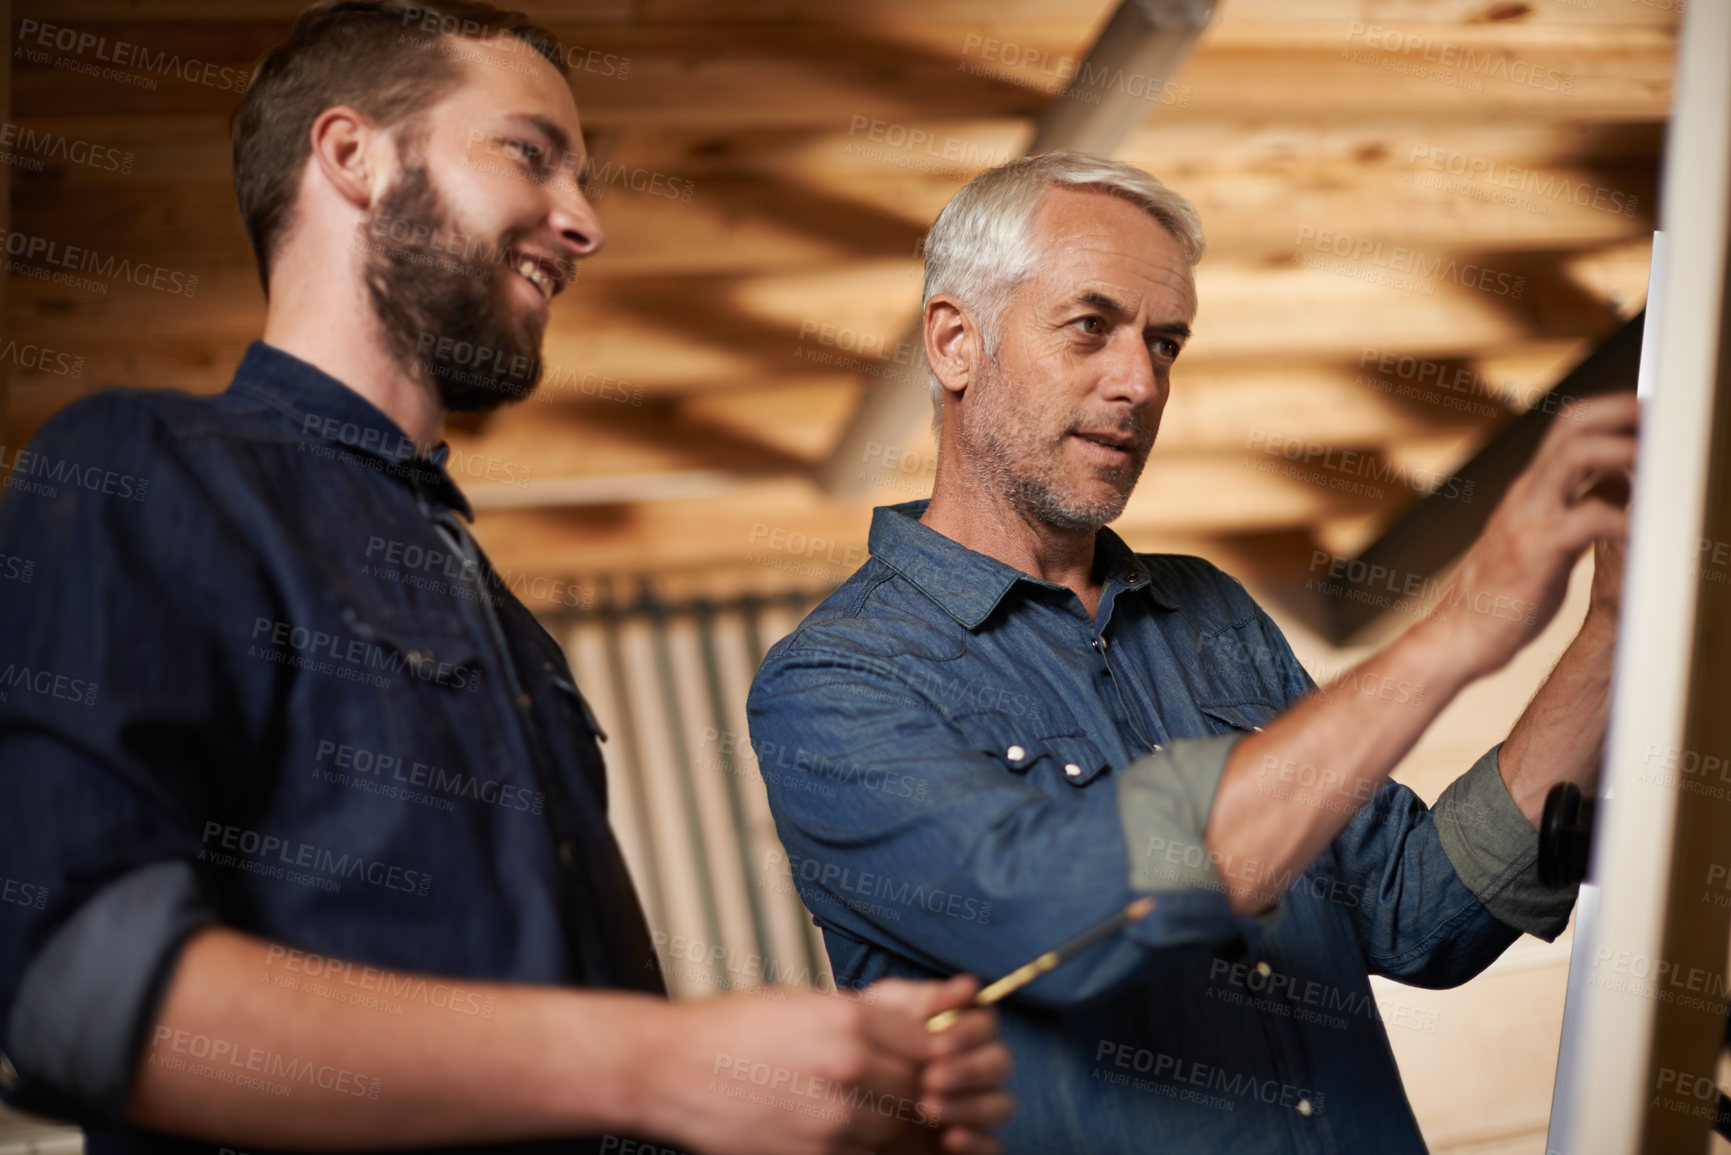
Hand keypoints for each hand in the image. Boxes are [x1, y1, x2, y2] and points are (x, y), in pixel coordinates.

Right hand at [647, 986, 930, 1154]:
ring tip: (857, 1106)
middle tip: (893, 1085)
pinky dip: (860, 1145)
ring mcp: (834, 1117)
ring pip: (895, 1127)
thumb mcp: (801, 1003)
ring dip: (888, 1120)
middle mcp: (850, 1066)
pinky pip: (863, 1154)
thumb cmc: (731, 1029)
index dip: (925, 1052)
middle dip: (912, 1087)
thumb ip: (859, 1018)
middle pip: (919, 1087)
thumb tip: (907, 1029)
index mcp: (849, 1019)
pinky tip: (836, 1128)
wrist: (670, 1070)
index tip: (915, 1056)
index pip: (925, 1042)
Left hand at [865, 975, 1012, 1153]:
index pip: (987, 1023)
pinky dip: (977, 1141)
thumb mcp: (883, 1013)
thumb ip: (923, 999)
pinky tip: (950, 1138)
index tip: (939, 1042)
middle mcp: (975, 1067)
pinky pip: (993, 1146)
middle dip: (970, 1070)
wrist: (838, 1092)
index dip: (971, 1031)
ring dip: (971, 1105)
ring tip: (927, 1108)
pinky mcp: (970, 1142)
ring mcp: (975, 1105)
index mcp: (960, 1030)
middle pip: (1000, 1062)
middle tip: (930, 1078)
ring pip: (1001, 1104)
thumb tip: (969, 985)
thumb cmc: (862, 1042)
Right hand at [1432, 393, 1636, 679]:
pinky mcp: (1537, 551)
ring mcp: (1528, 519)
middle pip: (1572, 426)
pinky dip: (1627, 518)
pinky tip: (1646, 532)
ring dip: (1626, 451)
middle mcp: (1526, 495)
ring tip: (1661, 464)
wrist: (1459, 636)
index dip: (1611, 410)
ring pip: (1577, 455)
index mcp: (1528, 492)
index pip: (1567, 427)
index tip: (1650, 410)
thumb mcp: (1543, 542)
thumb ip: (1575, 510)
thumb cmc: (1501, 597)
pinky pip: (1591, 516)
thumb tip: (1621, 482)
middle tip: (1662, 416)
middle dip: (1622, 412)